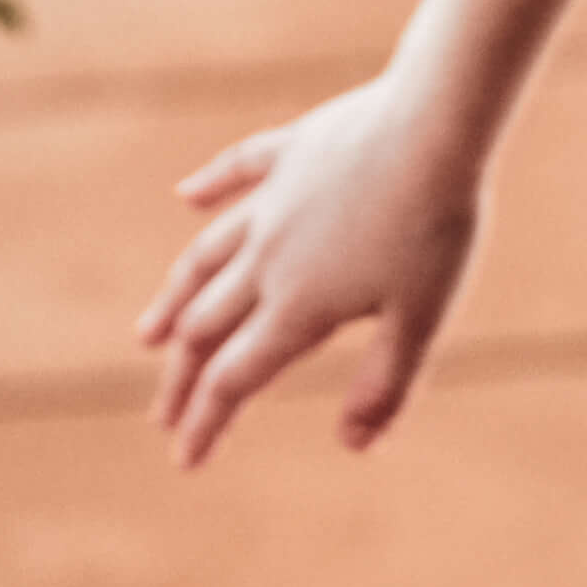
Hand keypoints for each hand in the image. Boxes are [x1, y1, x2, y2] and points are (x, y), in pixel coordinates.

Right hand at [135, 71, 486, 463]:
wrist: (436, 125)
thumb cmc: (437, 228)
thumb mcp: (422, 320)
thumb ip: (385, 386)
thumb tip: (354, 447)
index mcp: (299, 306)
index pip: (235, 379)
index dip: (206, 425)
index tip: (185, 460)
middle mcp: (268, 257)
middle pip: (206, 327)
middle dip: (182, 379)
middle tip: (163, 415)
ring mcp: (274, 200)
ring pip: (206, 257)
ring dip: (174, 300)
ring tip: (149, 334)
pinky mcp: (292, 150)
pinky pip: (239, 169)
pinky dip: (210, 184)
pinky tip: (188, 194)